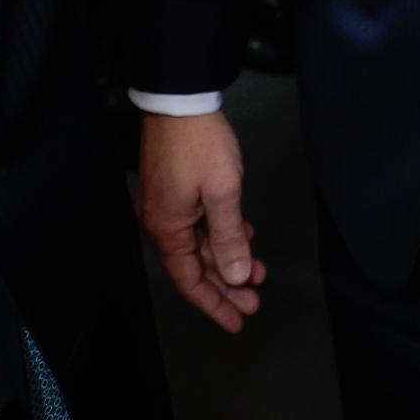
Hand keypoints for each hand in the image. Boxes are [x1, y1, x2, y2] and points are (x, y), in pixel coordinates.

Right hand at [138, 109, 265, 332]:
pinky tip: (243, 236)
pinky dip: (221, 234)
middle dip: (227, 285)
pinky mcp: (175, 188)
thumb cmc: (199, 142)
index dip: (215, 304)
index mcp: (167, 228)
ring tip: (257, 273)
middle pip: (195, 266)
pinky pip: (199, 224)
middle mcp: (162, 221)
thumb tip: (237, 276)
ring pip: (200, 245)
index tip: (238, 321)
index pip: (190, 281)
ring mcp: (168, 205)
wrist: (179, 98)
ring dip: (228, 259)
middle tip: (254, 302)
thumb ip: (229, 238)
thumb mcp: (222, 192)